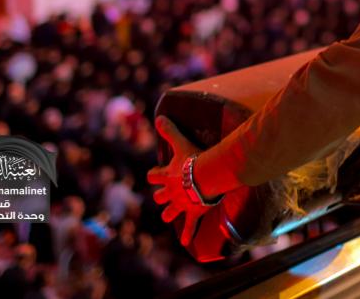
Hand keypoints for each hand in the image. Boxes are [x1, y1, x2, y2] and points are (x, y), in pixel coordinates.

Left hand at [147, 116, 210, 244]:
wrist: (206, 176)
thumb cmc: (194, 158)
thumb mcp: (180, 142)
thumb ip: (169, 130)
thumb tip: (158, 116)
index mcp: (167, 175)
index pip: (154, 175)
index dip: (153, 175)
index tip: (153, 174)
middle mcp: (171, 191)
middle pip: (161, 196)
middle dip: (160, 196)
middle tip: (160, 197)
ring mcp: (182, 203)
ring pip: (171, 212)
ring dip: (169, 214)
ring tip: (167, 217)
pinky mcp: (193, 212)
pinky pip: (189, 226)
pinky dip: (187, 234)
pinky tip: (184, 243)